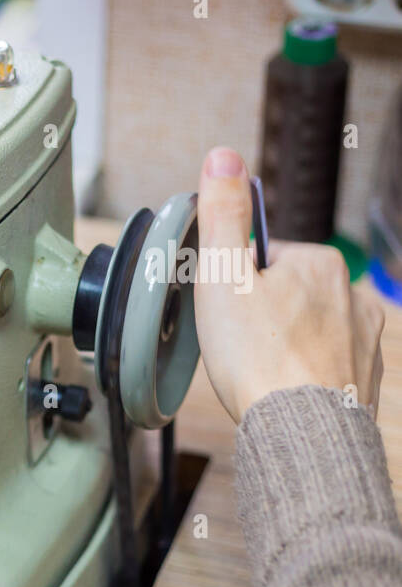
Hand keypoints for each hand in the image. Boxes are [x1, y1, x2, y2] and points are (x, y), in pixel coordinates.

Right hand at [194, 146, 384, 423]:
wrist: (301, 429)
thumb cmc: (258, 358)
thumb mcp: (222, 276)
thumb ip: (223, 215)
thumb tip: (224, 157)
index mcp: (319, 263)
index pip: (265, 258)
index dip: (234, 284)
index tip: (224, 311)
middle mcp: (352, 295)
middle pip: (286, 292)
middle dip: (259, 314)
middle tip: (235, 344)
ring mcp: (364, 338)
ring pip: (307, 328)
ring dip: (281, 344)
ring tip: (257, 371)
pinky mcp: (364, 376)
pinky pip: (324, 363)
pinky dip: (300, 374)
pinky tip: (280, 389)